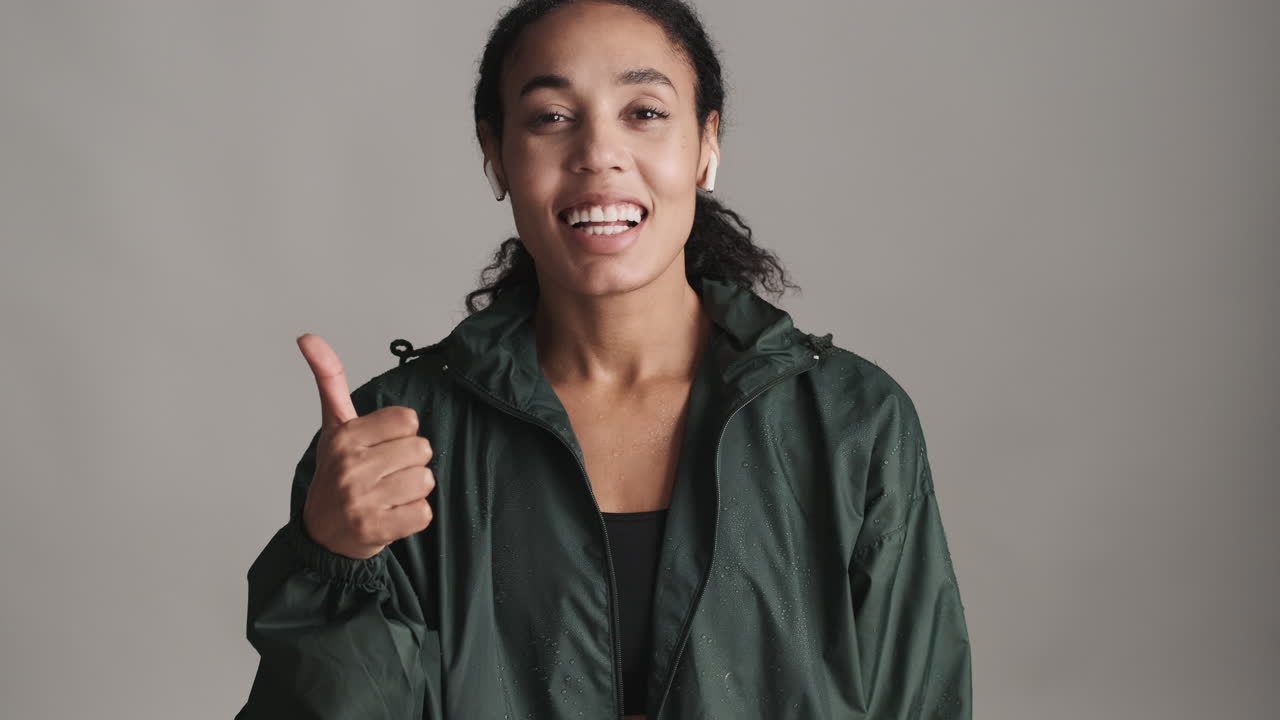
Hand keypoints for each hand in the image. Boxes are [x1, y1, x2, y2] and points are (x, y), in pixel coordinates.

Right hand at [296, 333, 434, 559]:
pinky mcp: (377, 529)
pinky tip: (391, 515)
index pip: (408, 420)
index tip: (381, 446)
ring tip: (387, 495)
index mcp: (345, 437)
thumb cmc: (335, 473)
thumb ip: (330, 378)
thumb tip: (308, 336)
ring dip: (413, 490)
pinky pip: (424, 513)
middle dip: (409, 462)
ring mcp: (363, 500)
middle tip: (384, 474)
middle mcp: (351, 467)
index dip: (402, 433)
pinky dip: (413, 516)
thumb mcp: (333, 425)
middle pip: (422, 449)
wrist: (321, 534)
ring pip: (425, 480)